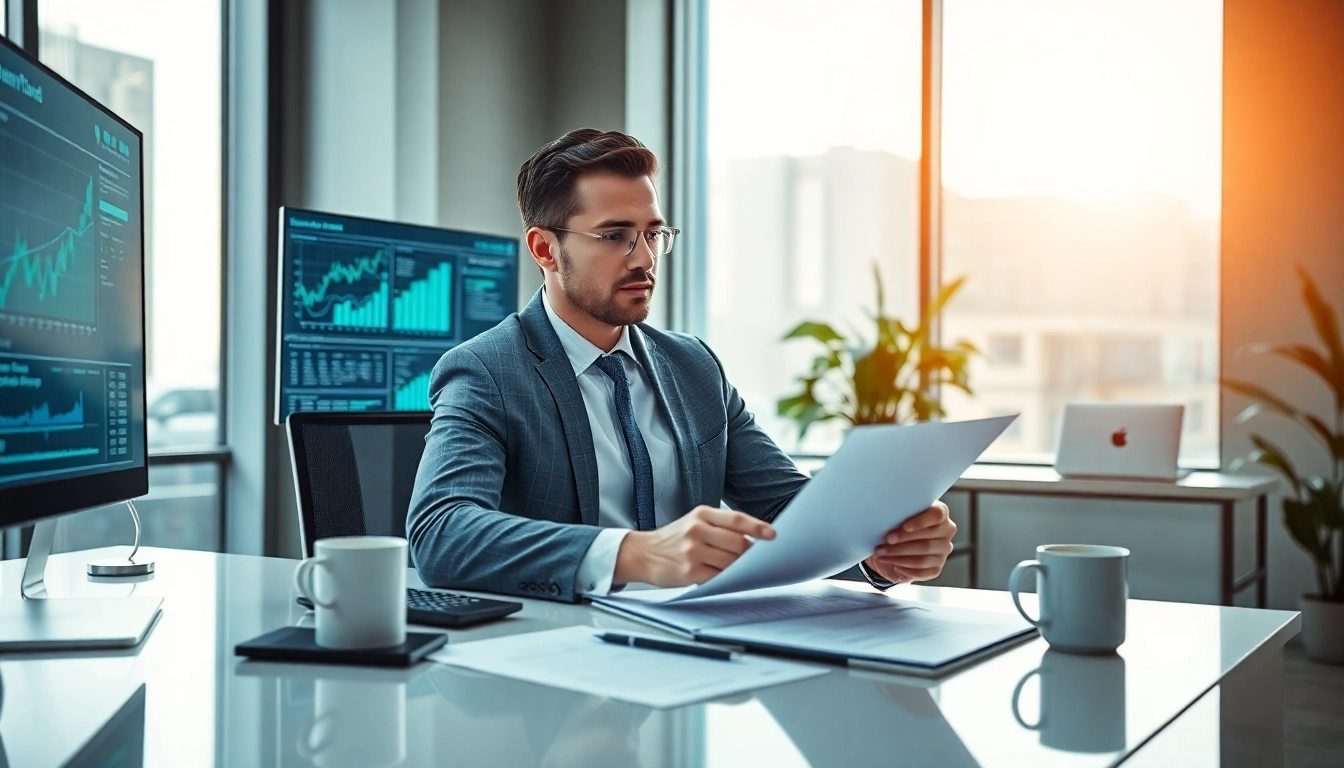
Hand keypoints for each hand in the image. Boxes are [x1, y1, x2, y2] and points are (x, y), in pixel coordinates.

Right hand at [614, 505, 775, 586]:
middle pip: (738, 543)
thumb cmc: (674, 538)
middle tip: (756, 559)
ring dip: (740, 568)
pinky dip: (727, 578)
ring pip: (731, 562)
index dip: (758, 528)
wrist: (642, 553)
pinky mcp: (689, 572)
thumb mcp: (695, 522)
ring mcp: (692, 552)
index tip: (774, 535)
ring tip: (741, 569)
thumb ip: (721, 526)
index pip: (737, 520)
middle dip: (750, 553)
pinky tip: (727, 578)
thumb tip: (755, 539)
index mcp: (701, 514)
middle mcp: (696, 530)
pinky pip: (718, 577)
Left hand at [864, 501, 955, 583]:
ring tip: (882, 554)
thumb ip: (900, 514)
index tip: (904, 527)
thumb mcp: (899, 515)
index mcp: (940, 513)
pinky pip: (922, 572)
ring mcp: (943, 551)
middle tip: (886, 541)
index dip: (921, 522)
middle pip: (927, 540)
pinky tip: (894, 564)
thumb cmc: (899, 523)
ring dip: (899, 557)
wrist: (899, 541)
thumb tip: (887, 518)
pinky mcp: (937, 567)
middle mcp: (946, 532)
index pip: (937, 515)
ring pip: (923, 559)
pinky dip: (906, 569)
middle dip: (903, 542)